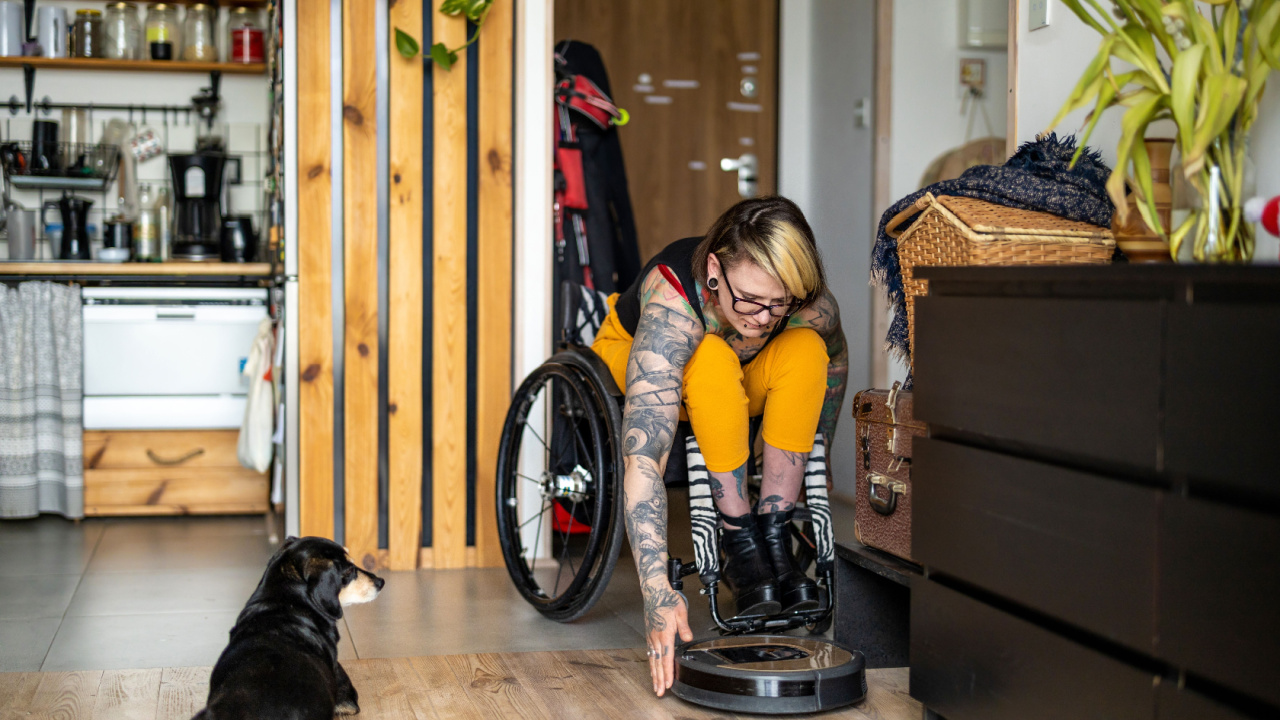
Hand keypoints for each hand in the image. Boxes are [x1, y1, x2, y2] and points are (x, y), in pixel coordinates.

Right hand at [642, 581, 692, 696]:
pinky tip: (652, 670)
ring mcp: (651, 637)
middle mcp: (656, 638)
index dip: (667, 672)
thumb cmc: (667, 600)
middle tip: (659, 692)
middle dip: (659, 679)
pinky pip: (650, 654)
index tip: (668, 684)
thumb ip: (684, 627)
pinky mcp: (649, 635)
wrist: (654, 592)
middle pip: (658, 663)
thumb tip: (688, 638)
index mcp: (664, 633)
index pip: (666, 657)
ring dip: (654, 675)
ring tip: (655, 687)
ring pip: (652, 660)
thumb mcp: (680, 611)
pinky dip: (651, 665)